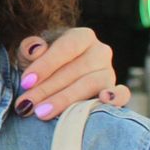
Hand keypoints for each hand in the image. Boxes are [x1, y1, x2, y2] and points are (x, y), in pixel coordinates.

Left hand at [14, 28, 128, 119]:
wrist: (57, 77)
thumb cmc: (42, 64)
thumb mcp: (31, 53)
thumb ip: (29, 48)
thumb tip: (36, 50)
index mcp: (81, 37)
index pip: (66, 48)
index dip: (45, 65)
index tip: (26, 82)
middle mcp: (100, 52)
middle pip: (75, 70)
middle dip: (47, 89)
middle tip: (26, 104)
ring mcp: (109, 72)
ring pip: (91, 84)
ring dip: (65, 99)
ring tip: (42, 113)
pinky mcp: (116, 91)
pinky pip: (122, 94)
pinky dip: (116, 97)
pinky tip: (103, 100)